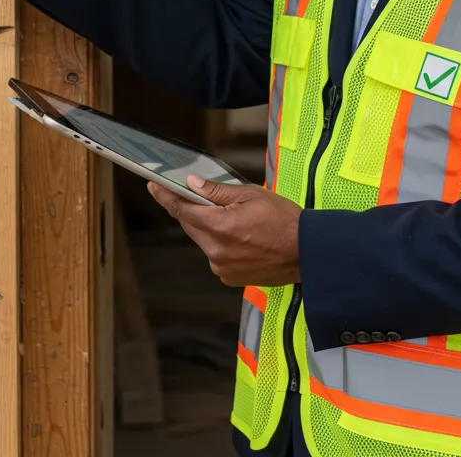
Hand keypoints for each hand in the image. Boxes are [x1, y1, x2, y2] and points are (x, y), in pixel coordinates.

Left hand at [148, 174, 301, 286]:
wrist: (307, 252)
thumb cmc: (283, 220)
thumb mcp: (251, 195)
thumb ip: (217, 191)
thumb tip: (192, 184)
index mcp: (219, 226)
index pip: (182, 209)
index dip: (165, 197)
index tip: (153, 187)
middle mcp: (215, 250)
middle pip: (191, 225)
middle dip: (192, 209)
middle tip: (199, 195)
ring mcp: (221, 267)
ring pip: (203, 240)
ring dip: (209, 226)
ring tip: (233, 217)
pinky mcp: (229, 277)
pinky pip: (215, 254)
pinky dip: (220, 242)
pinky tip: (240, 236)